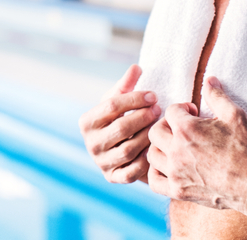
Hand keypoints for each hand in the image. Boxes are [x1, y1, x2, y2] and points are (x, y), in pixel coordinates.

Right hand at [79, 64, 160, 183]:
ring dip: (148, 135)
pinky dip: (146, 159)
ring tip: (159, 125)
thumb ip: (126, 84)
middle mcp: (90, 144)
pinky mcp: (113, 177)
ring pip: (129, 149)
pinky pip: (132, 171)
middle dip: (144, 116)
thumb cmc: (119, 118)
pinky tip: (155, 146)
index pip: (111, 106)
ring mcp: (101, 162)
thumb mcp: (119, 100)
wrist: (117, 147)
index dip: (135, 99)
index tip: (154, 95)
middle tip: (159, 109)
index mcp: (86, 122)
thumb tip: (136, 68)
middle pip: (121, 127)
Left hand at [146, 77, 246, 215]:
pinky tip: (168, 168)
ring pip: (151, 155)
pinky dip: (156, 173)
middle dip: (166, 126)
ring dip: (160, 148)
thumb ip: (217, 96)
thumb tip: (209, 79)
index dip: (182, 109)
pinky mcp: (178, 191)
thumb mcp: (235, 116)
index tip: (193, 114)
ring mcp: (175, 172)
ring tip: (175, 147)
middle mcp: (177, 150)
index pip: (171, 111)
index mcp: (188, 129)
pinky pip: (153, 181)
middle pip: (154, 132)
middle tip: (181, 130)